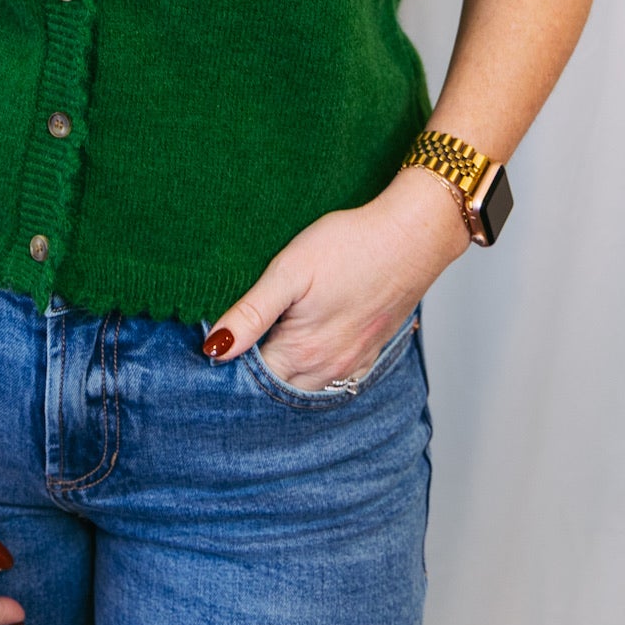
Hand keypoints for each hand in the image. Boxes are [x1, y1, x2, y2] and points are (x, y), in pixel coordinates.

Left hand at [202, 165, 470, 389]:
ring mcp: (352, 365)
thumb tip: (214, 349)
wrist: (413, 236)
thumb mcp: (289, 271)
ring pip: (306, 388)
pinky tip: (304, 356)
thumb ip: (251, 314)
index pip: (250, 379)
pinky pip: (334, 381)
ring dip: (284, 378)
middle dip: (253, 377)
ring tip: (263, 351)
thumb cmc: (350, 245)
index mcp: (301, 352)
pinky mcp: (369, 353)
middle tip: (232, 351)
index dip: (228, 365)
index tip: (212, 349)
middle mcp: (327, 370)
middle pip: (278, 389)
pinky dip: (313, 375)